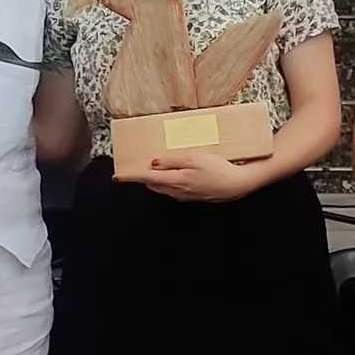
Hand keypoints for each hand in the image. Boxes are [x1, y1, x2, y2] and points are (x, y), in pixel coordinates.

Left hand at [134, 148, 262, 201]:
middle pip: (153, 183)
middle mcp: (176, 191)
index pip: (146, 178)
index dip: (131, 177)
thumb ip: (171, 161)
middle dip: (144, 175)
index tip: (118, 176)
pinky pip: (173, 189)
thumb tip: (153, 163)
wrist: (237, 184)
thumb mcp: (193, 158)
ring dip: (156, 178)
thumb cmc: (217, 169)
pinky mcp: (192, 196)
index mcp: (174, 180)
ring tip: (157, 165)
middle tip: (139, 164)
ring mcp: (184, 195)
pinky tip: (177, 172)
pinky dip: (168, 181)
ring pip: (162, 187)